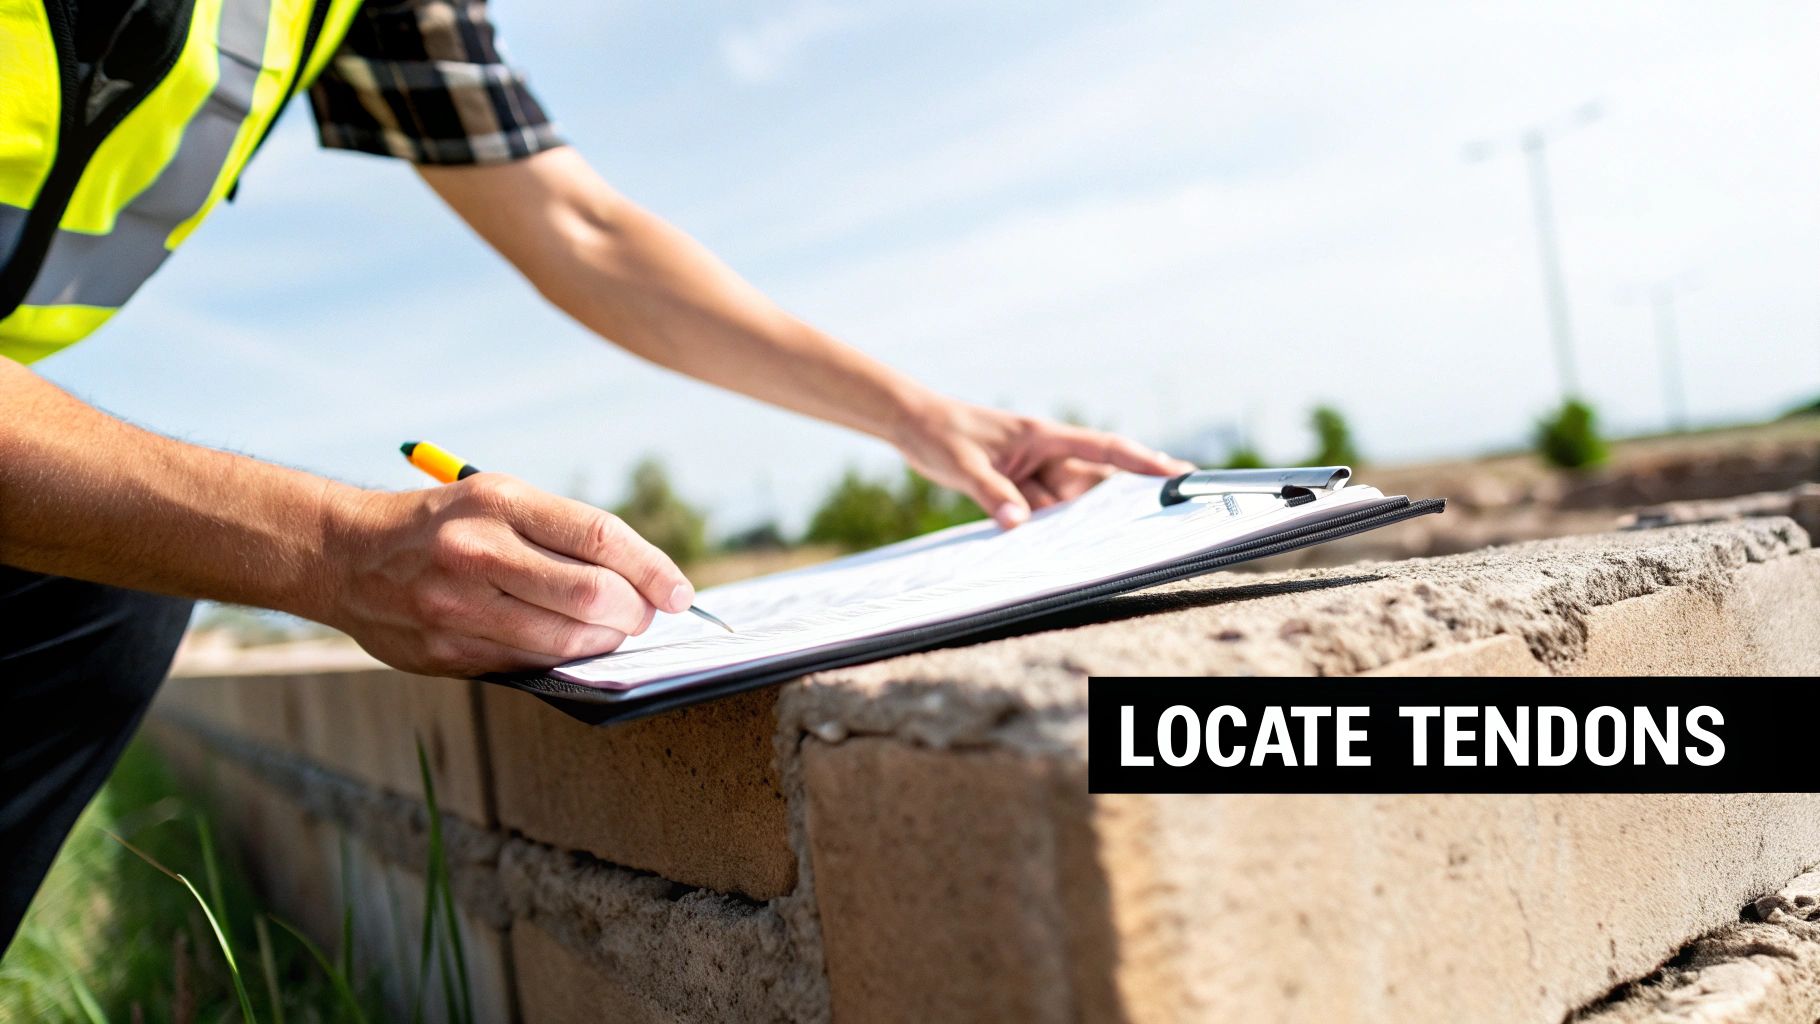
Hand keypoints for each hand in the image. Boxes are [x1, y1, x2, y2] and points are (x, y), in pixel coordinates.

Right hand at [317, 475, 695, 676]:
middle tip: (645, 614)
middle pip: (593, 594)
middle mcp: (478, 552)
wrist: (347, 556)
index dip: (653, 569)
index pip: (600, 536)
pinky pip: (531, 663)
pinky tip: (566, 643)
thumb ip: (565, 533)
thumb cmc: (444, 525)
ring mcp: (459, 607)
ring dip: (606, 640)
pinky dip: (563, 656)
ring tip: (610, 629)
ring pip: (567, 639)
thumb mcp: (499, 500)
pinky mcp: (447, 653)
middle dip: (636, 612)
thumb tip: (645, 579)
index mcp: (500, 503)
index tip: (679, 590)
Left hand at [895, 398, 1195, 528]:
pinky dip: (1054, 528)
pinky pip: (1043, 511)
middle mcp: (1044, 453)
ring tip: (1121, 541)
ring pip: (1070, 500)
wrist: (912, 424)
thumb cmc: (941, 433)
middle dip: (1128, 495)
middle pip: (1096, 479)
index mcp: (1043, 437)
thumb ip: (993, 495)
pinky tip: (1065, 548)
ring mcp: (1032, 471)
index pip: (1103, 448)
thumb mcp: (965, 466)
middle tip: (1166, 515)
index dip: (1142, 460)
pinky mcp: (1016, 487)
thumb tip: (1020, 525)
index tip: (1176, 472)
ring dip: (1087, 519)